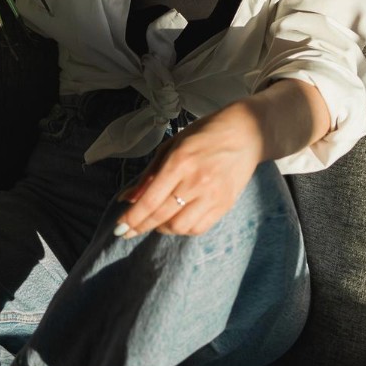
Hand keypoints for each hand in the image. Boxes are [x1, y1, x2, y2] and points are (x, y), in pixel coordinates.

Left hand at [112, 104, 261, 237]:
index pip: (151, 199)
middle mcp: (196, 181)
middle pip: (162, 215)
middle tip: (127, 232)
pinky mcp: (225, 205)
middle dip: (140, 226)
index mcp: (180, 161)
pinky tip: (175, 222)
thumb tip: (127, 198)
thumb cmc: (204, 135)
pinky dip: (183, 229)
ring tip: (154, 222)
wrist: (246, 134)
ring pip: (180, 226)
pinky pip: (199, 228)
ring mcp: (213, 195)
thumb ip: (149, 174)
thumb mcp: (172, 145)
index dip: (133, 217)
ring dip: (162, 228)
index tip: (120, 227)